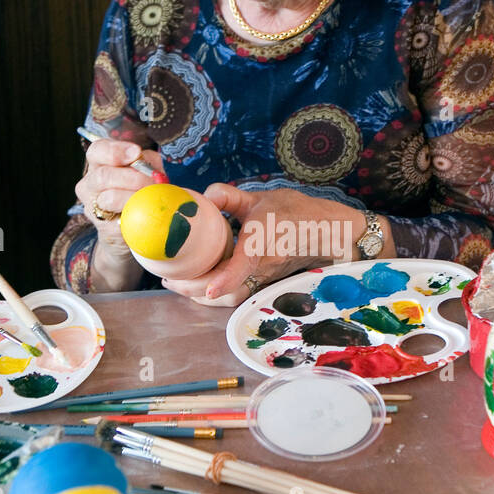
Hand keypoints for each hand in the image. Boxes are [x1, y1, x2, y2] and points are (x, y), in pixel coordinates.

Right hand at [75, 138, 163, 250]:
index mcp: (98, 164)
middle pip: (102, 175)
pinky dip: (136, 215)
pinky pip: (120, 220)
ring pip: (109, 198)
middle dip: (131, 177)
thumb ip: (147, 162)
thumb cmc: (139, 191)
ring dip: (135, 196)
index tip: (136, 152)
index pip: (97, 150)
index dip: (116, 150)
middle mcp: (90, 184)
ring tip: (151, 197)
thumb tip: (149, 164)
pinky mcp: (104, 228)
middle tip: (151, 181)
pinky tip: (146, 213)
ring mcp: (93, 207)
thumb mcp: (145, 170)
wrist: (133, 227)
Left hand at [162, 183, 374, 307]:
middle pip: (228, 290)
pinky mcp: (262, 283)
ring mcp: (263, 278)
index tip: (208, 289)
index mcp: (264, 243)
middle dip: (195, 289)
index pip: (245, 265)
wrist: (326, 232)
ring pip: (230, 297)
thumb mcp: (261, 198)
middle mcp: (264, 266)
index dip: (226, 279)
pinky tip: (196, 283)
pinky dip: (213, 293)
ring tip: (176, 283)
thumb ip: (230, 196)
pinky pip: (235, 294)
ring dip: (201, 294)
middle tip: (167, 278)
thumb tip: (203, 195)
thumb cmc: (295, 212)